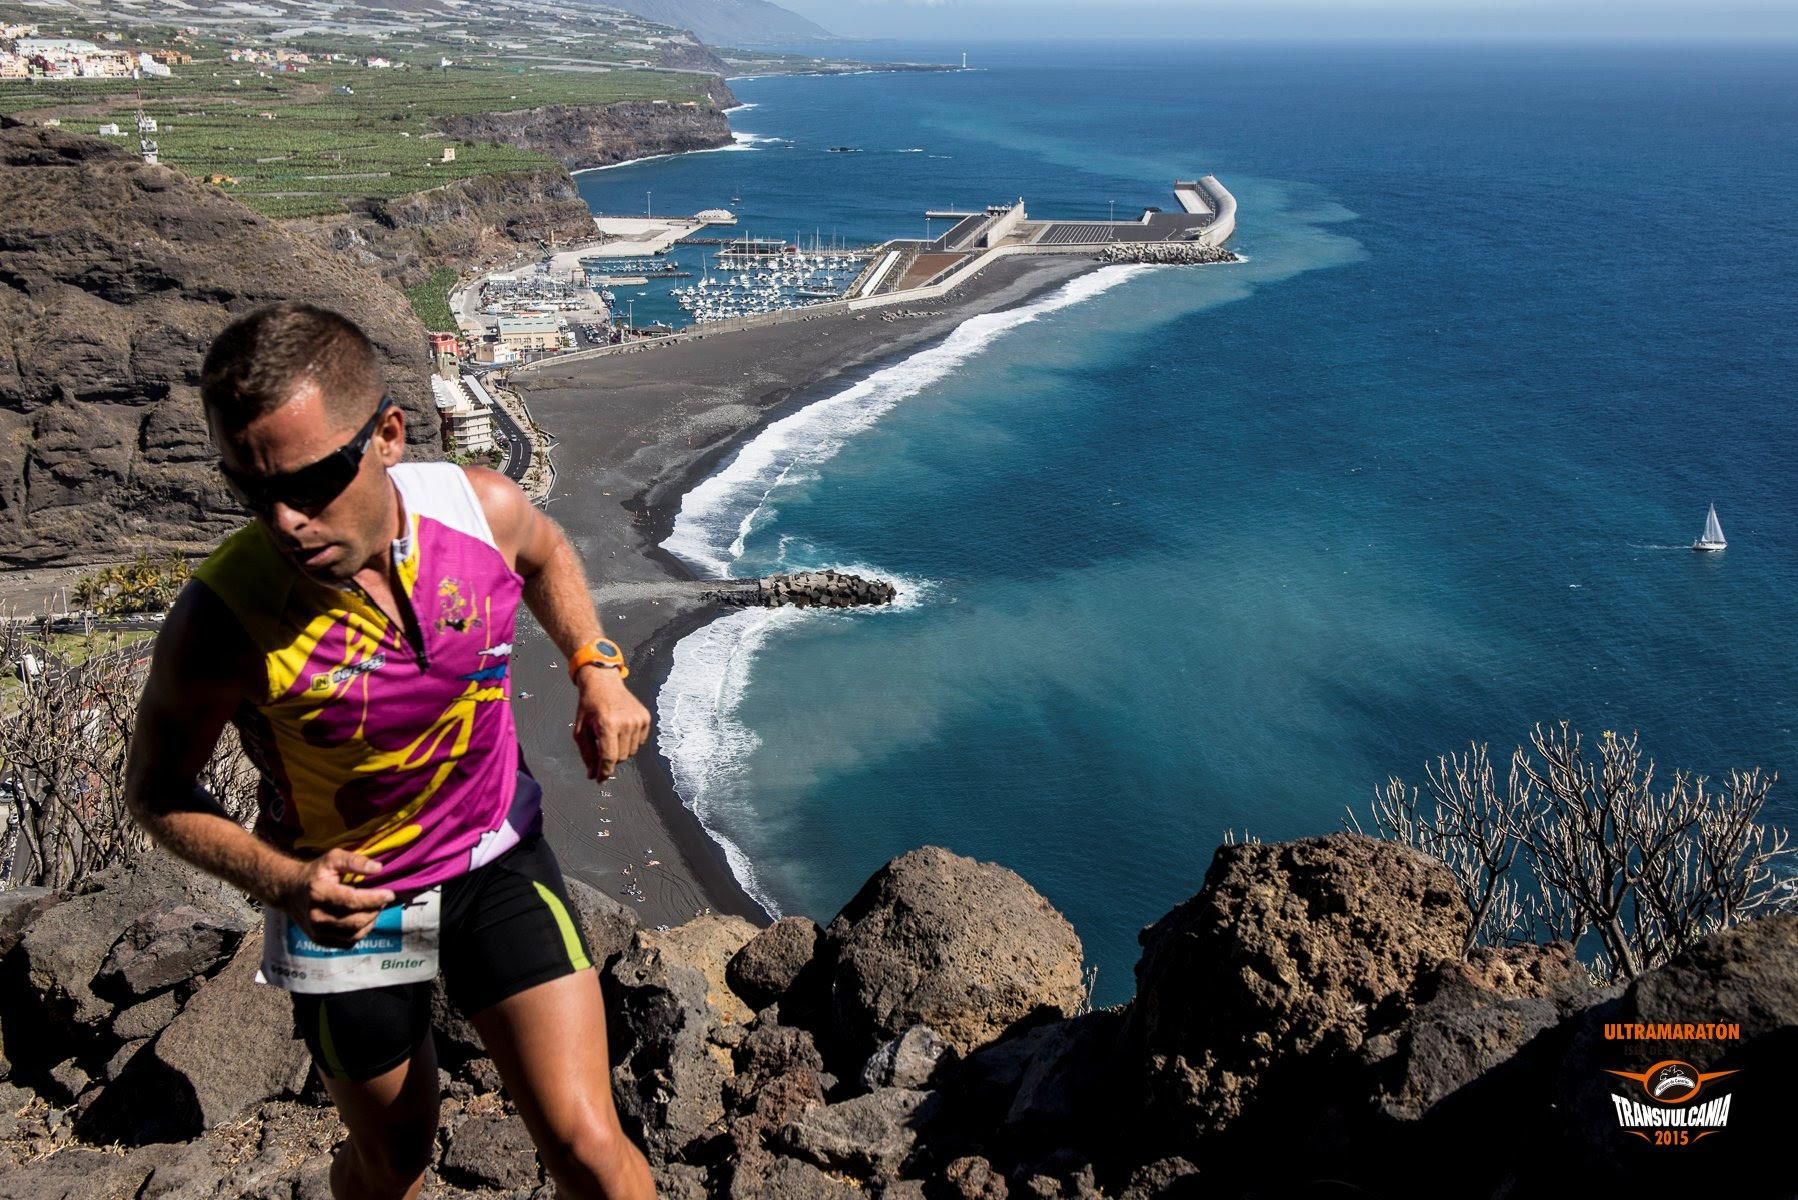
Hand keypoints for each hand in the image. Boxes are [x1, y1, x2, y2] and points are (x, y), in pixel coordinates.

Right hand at [276, 849, 396, 948]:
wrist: (291, 892)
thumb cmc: (316, 873)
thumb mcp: (333, 859)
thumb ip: (355, 861)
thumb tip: (378, 868)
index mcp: (318, 893)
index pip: (352, 901)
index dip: (374, 898)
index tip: (390, 894)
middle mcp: (315, 916)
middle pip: (356, 920)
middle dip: (375, 910)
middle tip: (383, 899)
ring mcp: (317, 931)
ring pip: (354, 933)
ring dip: (371, 921)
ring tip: (375, 907)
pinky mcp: (320, 941)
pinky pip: (349, 942)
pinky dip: (362, 931)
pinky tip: (365, 918)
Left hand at [573, 666, 650, 783]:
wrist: (604, 682)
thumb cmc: (589, 706)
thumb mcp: (580, 730)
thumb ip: (587, 754)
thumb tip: (592, 775)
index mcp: (607, 724)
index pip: (609, 757)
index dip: (604, 772)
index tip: (600, 779)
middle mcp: (626, 722)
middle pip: (620, 757)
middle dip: (610, 759)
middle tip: (601, 748)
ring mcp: (638, 720)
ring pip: (631, 752)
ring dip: (620, 750)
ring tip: (611, 735)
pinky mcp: (646, 718)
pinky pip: (640, 743)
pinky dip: (630, 742)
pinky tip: (621, 730)